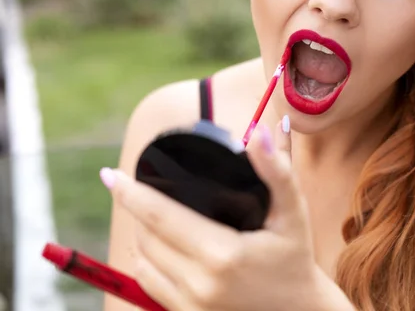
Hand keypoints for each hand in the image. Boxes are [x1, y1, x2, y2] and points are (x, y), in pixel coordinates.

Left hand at [100, 116, 353, 310]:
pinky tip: (156, 245)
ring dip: (142, 232)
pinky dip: (146, 260)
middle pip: (147, 236)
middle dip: (139, 207)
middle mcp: (200, 282)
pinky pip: (150, 283)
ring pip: (144, 260)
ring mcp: (191, 304)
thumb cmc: (295, 258)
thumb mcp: (293, 213)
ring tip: (150, 211)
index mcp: (222, 254)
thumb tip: (260, 132)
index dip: (130, 192)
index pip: (160, 216)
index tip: (109, 174)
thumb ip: (277, 172)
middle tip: (142, 186)